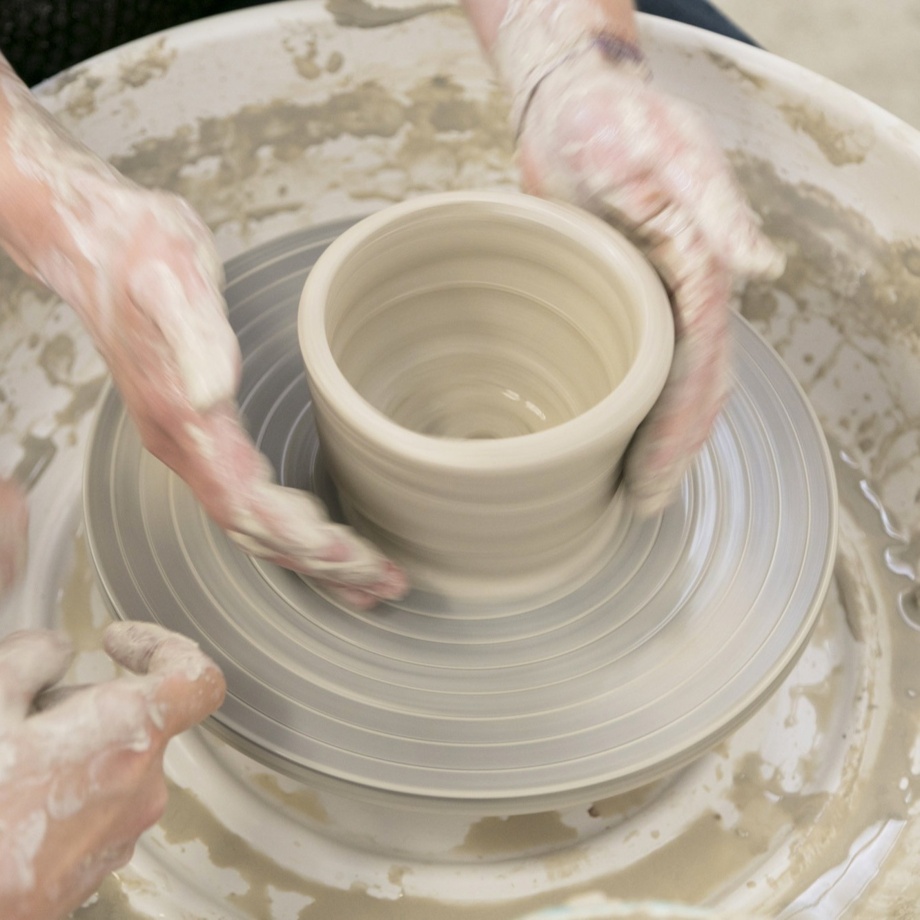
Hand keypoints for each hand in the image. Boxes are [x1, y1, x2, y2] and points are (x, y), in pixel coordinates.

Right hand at [0, 57, 406, 607]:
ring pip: (254, 525)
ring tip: (364, 580)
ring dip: (310, 558)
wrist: (96, 243)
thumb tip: (213, 396)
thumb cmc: (135, 253)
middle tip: (384, 584)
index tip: (356, 560)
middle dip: (322, 564)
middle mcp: (185, 447)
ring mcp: (191, 446)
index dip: (302, 541)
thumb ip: (190, 339)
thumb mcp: (168, 279)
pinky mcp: (201, 434)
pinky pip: (249, 500)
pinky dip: (289, 530)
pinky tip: (319, 535)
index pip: (247, 507)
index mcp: (183, 423)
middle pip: (257, 532)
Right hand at [0, 622, 224, 919]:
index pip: (197, 678)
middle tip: (21, 711)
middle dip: (82, 702)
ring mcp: (122, 832)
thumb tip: (54, 651)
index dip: (164, 646)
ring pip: (113, 762)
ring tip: (10, 757)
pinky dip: (62, 789)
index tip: (116, 642)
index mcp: (130, 735)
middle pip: (137, 717)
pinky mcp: (96, 867)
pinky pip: (95, 805)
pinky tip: (13, 797)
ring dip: (68, 747)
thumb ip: (28, 661)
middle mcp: (143, 785)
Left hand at [488, 1, 783, 513]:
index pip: (702, 368)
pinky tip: (613, 435)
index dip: (680, 426)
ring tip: (633, 491)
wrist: (574, 109)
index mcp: (703, 273)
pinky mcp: (623, 299)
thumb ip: (717, 213)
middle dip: (671, 451)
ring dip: (654, 439)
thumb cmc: (619, 126)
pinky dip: (631, 407)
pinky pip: (636, 364)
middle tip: (641, 505)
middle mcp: (685, 297)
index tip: (654, 475)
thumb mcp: (672, 158)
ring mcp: (656, 302)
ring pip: (666, 385)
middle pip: (691, 390)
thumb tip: (761, 269)